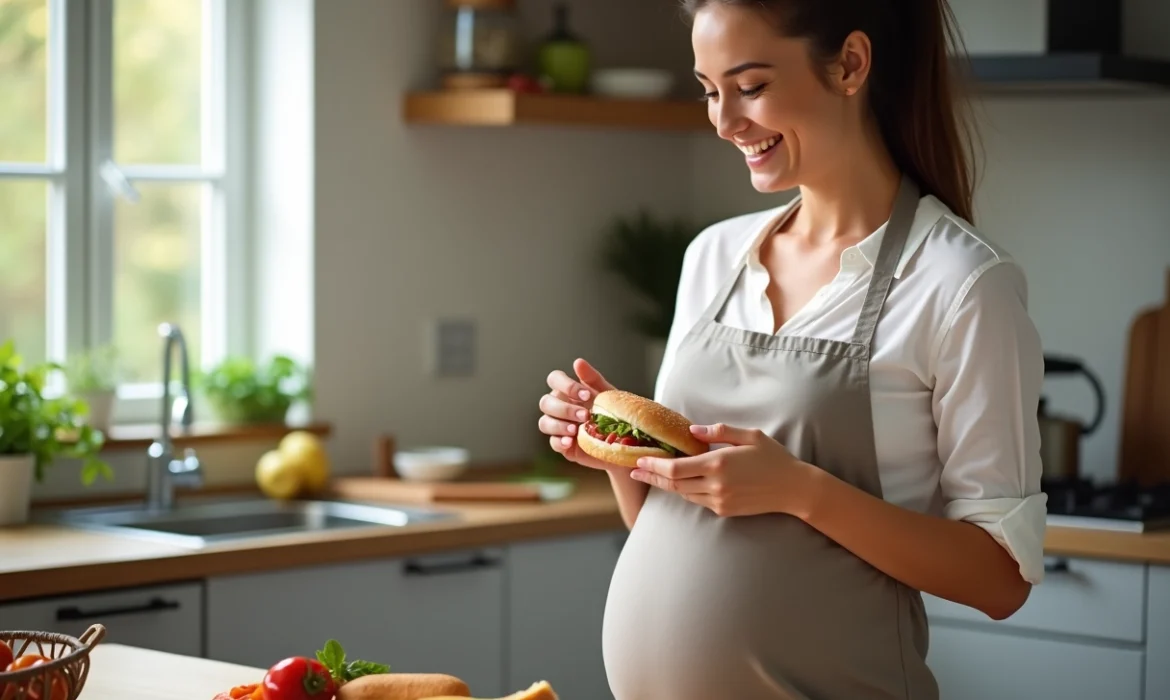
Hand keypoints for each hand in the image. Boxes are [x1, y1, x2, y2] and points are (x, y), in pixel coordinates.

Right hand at [538, 358, 619, 471]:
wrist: (624, 440)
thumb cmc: (613, 412)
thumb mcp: (606, 393)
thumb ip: (591, 378)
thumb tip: (577, 362)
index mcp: (567, 391)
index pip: (554, 379)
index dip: (566, 385)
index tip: (586, 395)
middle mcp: (559, 407)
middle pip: (546, 402)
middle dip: (564, 409)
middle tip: (585, 415)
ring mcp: (558, 427)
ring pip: (544, 422)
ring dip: (559, 425)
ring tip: (576, 430)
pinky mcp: (562, 445)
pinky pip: (552, 442)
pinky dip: (559, 441)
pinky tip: (570, 442)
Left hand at [629, 423, 813, 517]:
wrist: (794, 489)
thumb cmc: (773, 458)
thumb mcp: (749, 436)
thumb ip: (719, 432)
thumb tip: (692, 432)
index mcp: (718, 464)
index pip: (676, 468)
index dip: (654, 465)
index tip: (639, 459)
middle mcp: (715, 485)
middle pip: (673, 484)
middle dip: (652, 476)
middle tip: (635, 470)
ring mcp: (719, 501)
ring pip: (683, 494)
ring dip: (665, 485)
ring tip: (650, 476)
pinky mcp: (725, 510)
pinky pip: (697, 501)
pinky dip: (684, 492)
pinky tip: (676, 484)